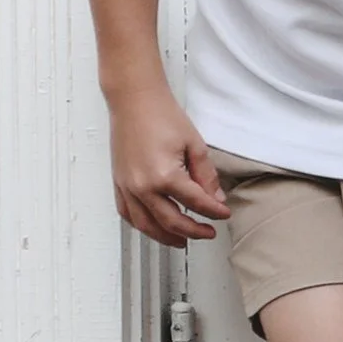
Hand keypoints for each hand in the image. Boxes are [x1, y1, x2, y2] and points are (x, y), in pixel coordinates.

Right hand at [107, 85, 228, 246]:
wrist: (134, 100)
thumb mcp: (194, 144)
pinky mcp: (119, 183)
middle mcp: (143, 187)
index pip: (196, 203)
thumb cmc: (161, 115)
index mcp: (165, 176)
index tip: (224, 214)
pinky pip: (128, 213)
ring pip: (147, 225)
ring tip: (182, 241)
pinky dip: (142, 225)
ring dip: (166, 237)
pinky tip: (154, 227)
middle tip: (208, 232)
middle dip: (193, 231)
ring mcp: (127, 187)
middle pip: (171, 222)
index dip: (214, 212)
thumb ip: (206, 176)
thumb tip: (215, 199)